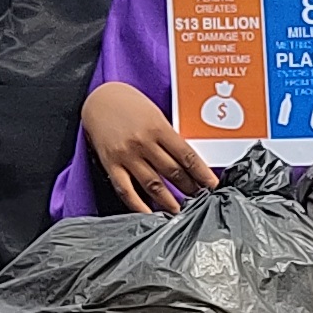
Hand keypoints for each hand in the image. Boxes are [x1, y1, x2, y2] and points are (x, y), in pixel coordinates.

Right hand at [80, 83, 218, 213]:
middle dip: (190, 189)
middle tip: (200, 200)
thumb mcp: (155, 115)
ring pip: (153, 184)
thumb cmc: (130, 104)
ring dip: (169, 201)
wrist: (99, 98)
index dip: (202, 174)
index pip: (187, 156)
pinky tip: (149, 214)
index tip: (213, 186)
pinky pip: (126, 190)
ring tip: (180, 211)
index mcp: (159, 128)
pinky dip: (138, 205)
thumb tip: (186, 161)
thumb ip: (169, 137)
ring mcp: (127, 155)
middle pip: (173, 172)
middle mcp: (144, 142)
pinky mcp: (111, 164)